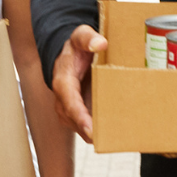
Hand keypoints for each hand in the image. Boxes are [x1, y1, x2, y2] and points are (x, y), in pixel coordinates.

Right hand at [51, 25, 107, 142]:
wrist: (69, 56)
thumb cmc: (76, 47)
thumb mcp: (80, 36)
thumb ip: (89, 38)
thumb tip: (100, 44)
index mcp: (63, 81)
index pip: (70, 102)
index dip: (80, 117)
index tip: (91, 129)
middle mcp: (62, 99)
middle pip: (75, 121)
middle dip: (90, 131)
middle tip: (108, 140)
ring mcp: (68, 109)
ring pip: (80, 127)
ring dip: (95, 134)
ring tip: (114, 140)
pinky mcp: (77, 115)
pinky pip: (86, 127)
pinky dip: (98, 131)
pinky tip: (113, 135)